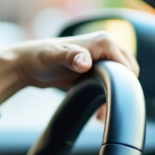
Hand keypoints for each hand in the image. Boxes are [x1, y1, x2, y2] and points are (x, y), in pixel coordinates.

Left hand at [0, 32, 138, 106]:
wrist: (26, 65)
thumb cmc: (37, 58)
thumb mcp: (52, 57)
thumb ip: (69, 57)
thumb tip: (85, 62)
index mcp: (104, 41)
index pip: (127, 66)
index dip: (122, 84)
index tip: (109, 100)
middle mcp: (106, 47)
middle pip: (128, 73)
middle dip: (120, 91)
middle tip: (103, 109)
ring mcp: (101, 58)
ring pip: (121, 79)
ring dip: (114, 95)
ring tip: (99, 113)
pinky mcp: (95, 69)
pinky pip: (110, 83)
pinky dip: (107, 96)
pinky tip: (96, 110)